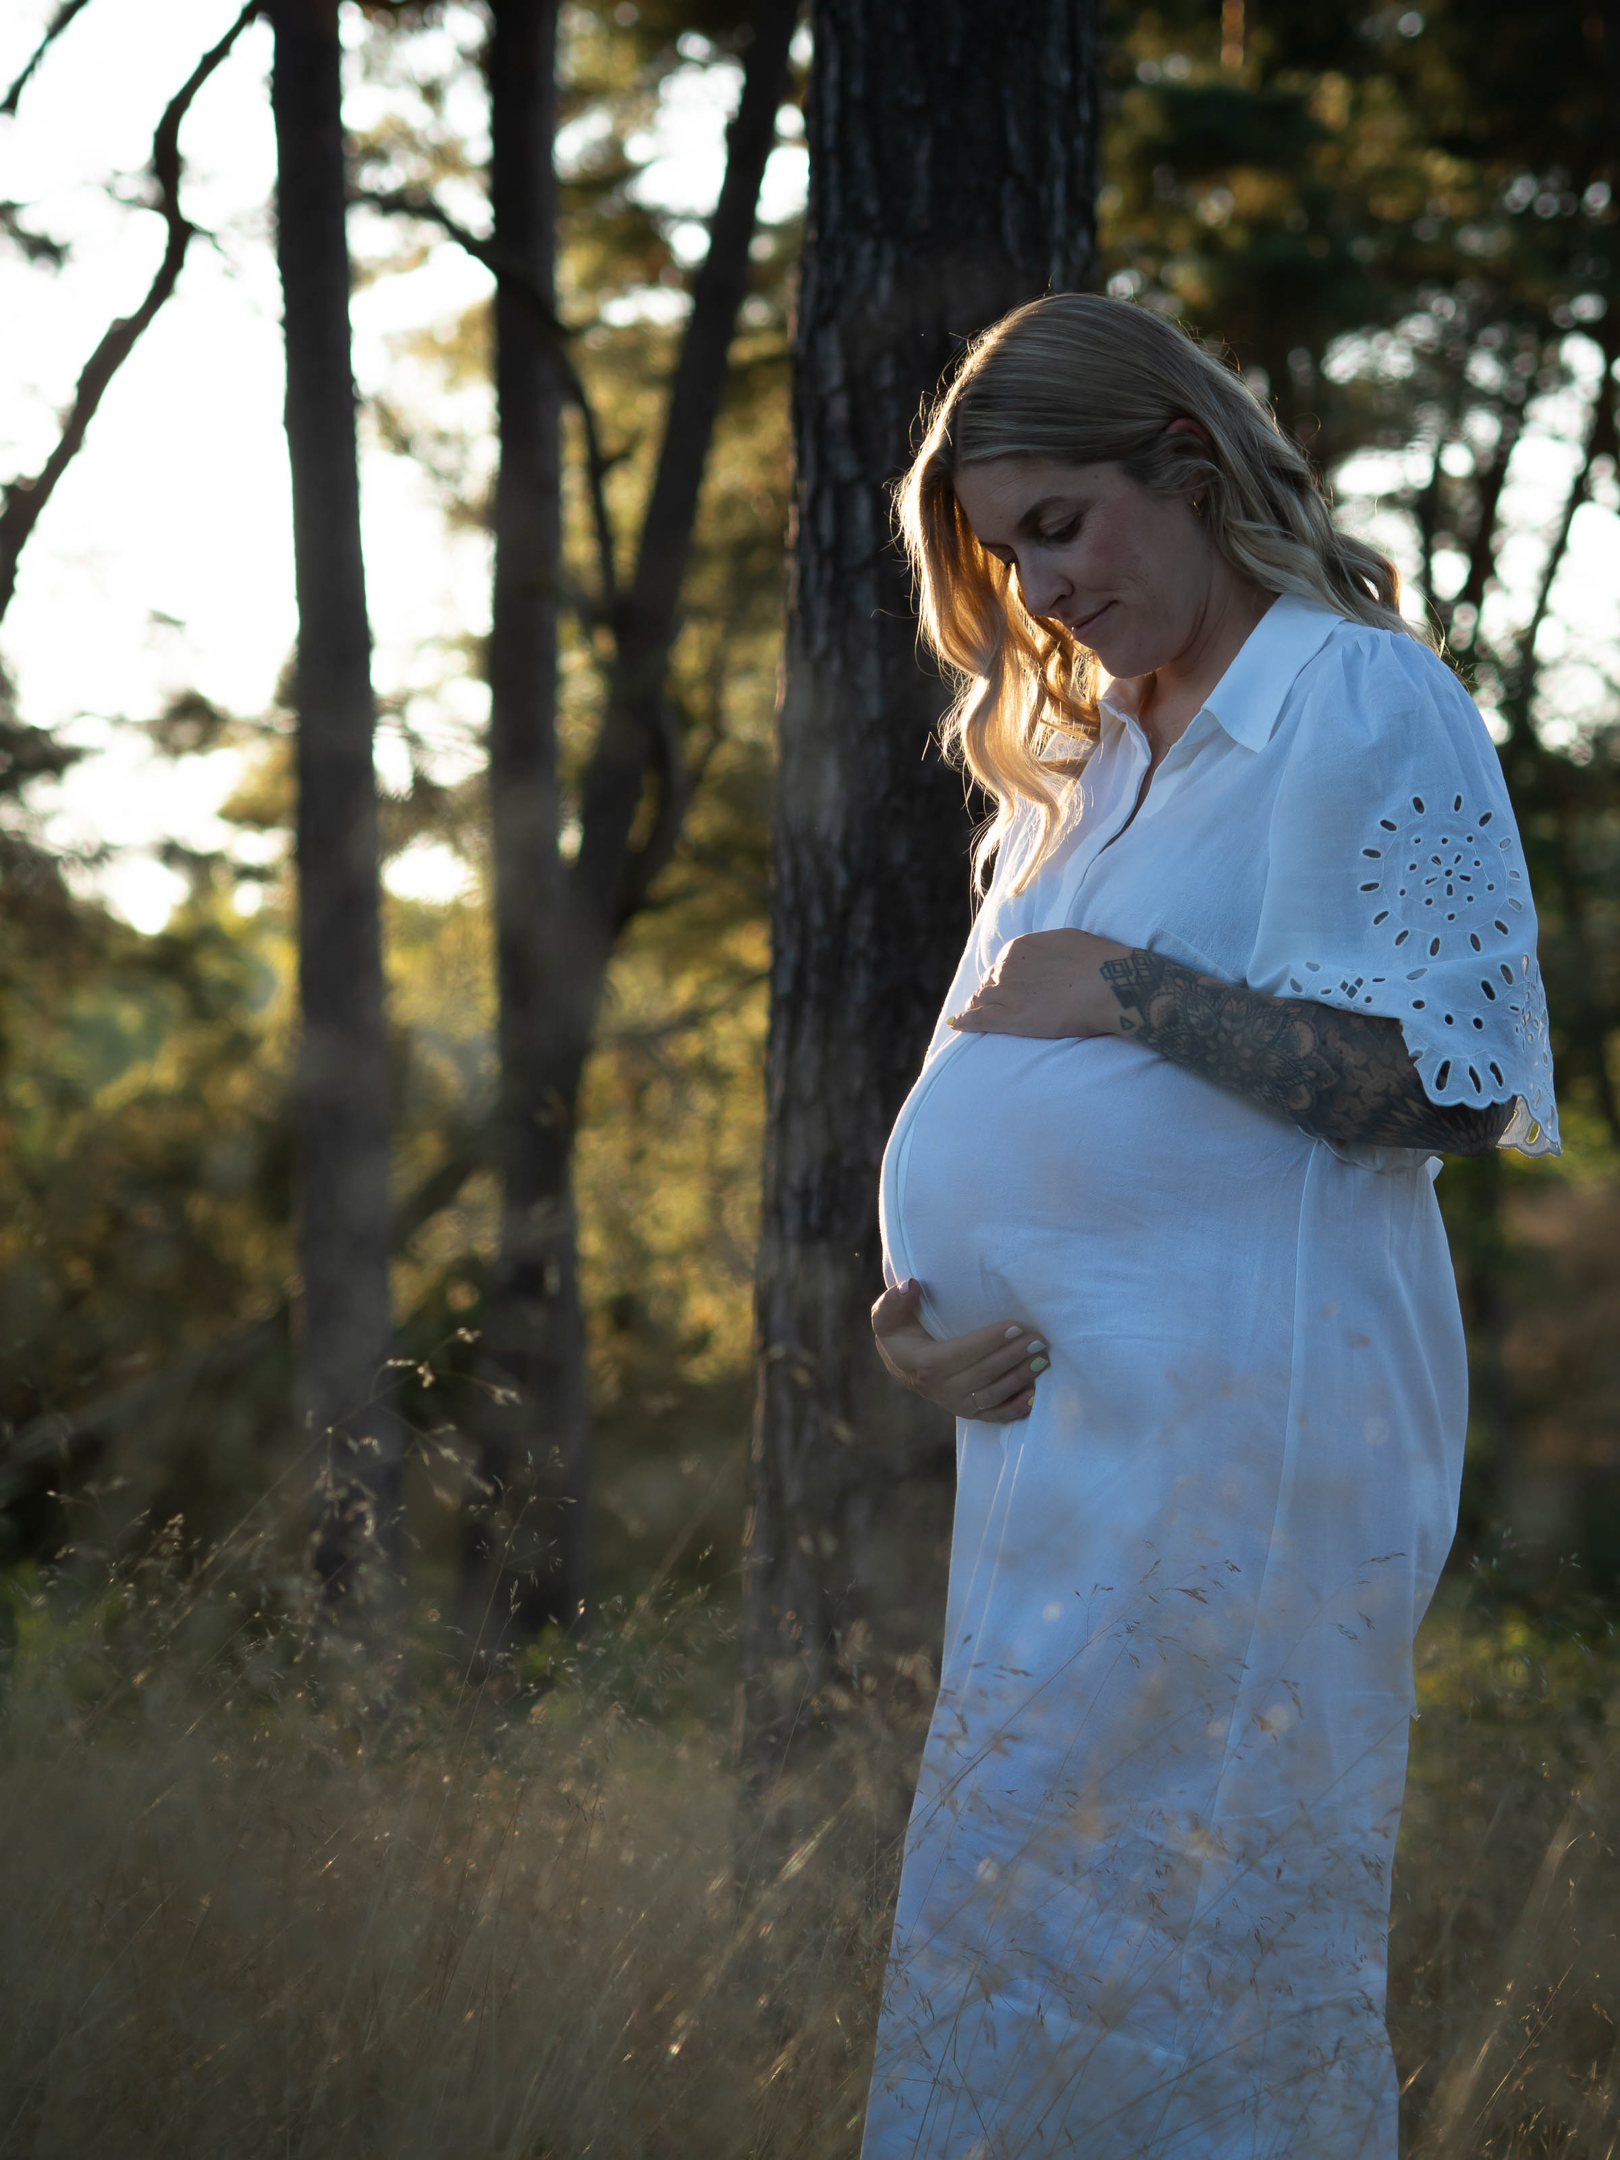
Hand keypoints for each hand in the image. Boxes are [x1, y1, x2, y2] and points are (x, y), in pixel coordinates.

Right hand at [871, 1279, 1049, 1423]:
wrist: (900, 1362)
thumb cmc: (899, 1332)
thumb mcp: (888, 1315)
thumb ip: (894, 1301)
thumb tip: (912, 1285)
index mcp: (924, 1364)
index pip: (962, 1353)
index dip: (989, 1341)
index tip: (1015, 1325)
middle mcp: (941, 1389)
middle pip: (983, 1374)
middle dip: (1013, 1356)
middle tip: (1039, 1340)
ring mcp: (956, 1404)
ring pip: (993, 1395)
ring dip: (1020, 1378)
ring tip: (1042, 1359)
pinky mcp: (968, 1412)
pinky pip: (994, 1415)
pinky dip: (1016, 1408)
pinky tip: (1035, 1394)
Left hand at [947, 929, 1133, 1039]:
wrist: (1111, 984)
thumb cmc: (1099, 962)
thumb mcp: (1067, 942)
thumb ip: (1047, 951)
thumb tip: (1045, 957)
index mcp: (1020, 947)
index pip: (1002, 965)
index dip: (1003, 978)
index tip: (1006, 987)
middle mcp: (1008, 967)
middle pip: (990, 982)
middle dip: (992, 992)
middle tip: (996, 1005)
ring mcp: (1007, 993)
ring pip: (981, 1000)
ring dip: (978, 1006)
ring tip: (974, 1016)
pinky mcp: (1010, 1018)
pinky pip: (978, 1019)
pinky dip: (965, 1022)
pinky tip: (956, 1025)